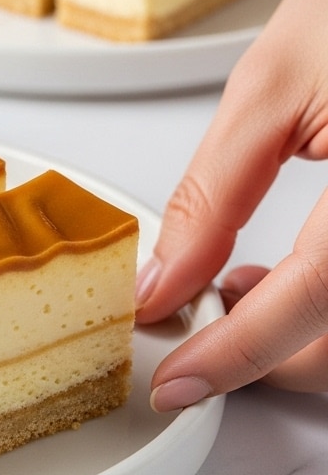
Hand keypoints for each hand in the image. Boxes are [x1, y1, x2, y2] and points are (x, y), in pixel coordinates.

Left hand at [135, 0, 327, 409]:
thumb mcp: (269, 90)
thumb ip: (211, 199)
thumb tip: (162, 284)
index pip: (314, 301)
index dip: (236, 355)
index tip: (174, 384)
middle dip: (268, 358)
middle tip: (195, 329)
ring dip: (303, 340)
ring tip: (237, 289)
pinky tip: (291, 275)